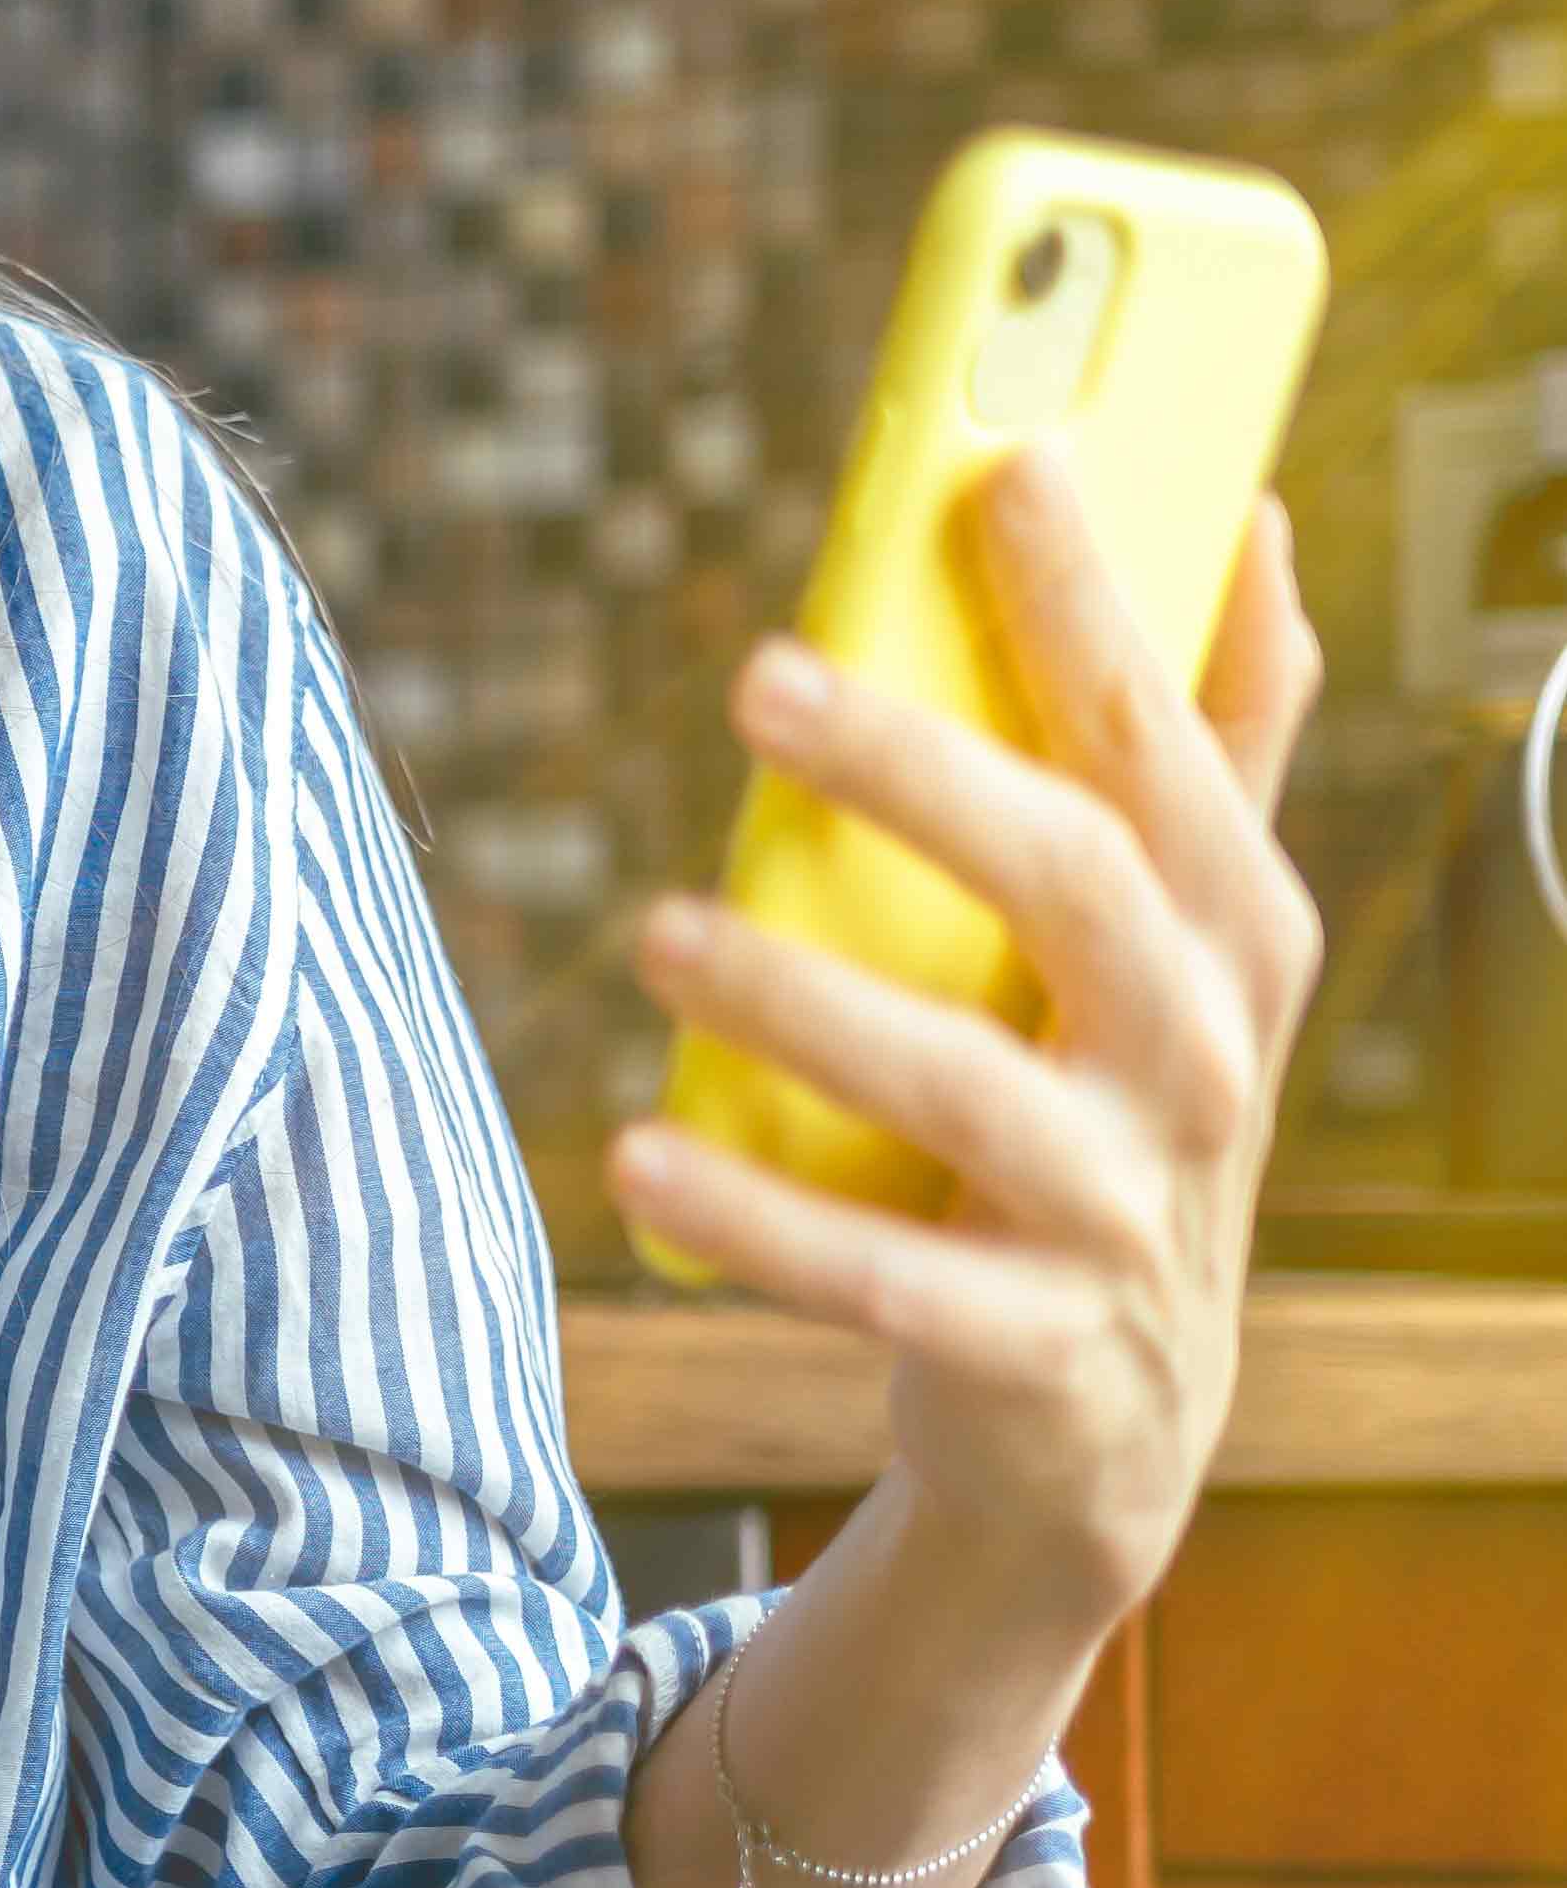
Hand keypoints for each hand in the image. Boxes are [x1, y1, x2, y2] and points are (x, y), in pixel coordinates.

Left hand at [612, 445, 1327, 1629]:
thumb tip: (1250, 522)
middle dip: (919, 766)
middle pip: (1074, 880)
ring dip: (801, 996)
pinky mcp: (1028, 1349)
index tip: (1005, 465)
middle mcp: (1202, 1065)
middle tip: (757, 676)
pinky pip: (881, 1278)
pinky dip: (755, 1218)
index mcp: (1231, 941)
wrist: (1106, 1422)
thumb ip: (1215, 751)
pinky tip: (637, 1154)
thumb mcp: (1187, 949)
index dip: (1095, 605)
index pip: (1167, 743)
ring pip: (966, 1084)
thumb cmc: (1120, 1123)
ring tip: (655, 930)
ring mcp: (1122, 1215)